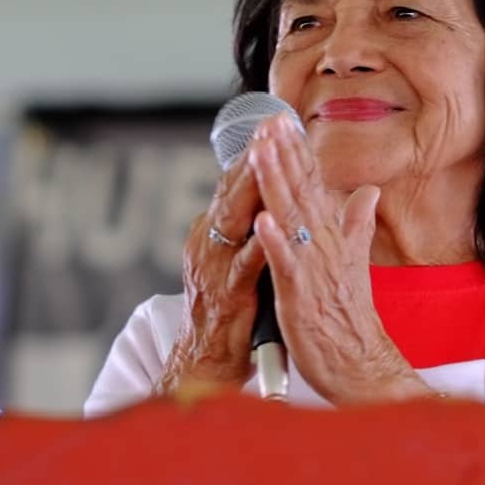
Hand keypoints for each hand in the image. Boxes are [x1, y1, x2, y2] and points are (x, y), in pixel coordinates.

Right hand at [159, 146, 269, 394]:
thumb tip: (268, 195)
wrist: (207, 363)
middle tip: (270, 124)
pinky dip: (255, 245)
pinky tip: (269, 226)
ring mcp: (213, 269)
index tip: (276, 122)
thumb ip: (254, 228)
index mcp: (215, 234)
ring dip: (250, 188)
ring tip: (266, 158)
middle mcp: (208, 244)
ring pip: (232, 220)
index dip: (257, 153)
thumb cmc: (232, 312)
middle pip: (232, 192)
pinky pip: (242, 266)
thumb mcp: (240, 262)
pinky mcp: (226, 296)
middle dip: (252, 157)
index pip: (237, 185)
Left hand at [246, 114, 434, 404]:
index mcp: (330, 237)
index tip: (282, 119)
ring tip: (260, 152)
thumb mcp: (354, 263)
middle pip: (300, 193)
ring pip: (291, 219)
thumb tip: (368, 192)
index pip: (312, 185)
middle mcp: (322, 246)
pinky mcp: (301, 296)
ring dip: (276, 184)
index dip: (297, 151)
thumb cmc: (350, 317)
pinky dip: (275, 242)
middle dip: (283, 155)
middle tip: (269, 120)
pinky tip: (262, 219)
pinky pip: (286, 265)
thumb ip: (358, 225)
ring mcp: (311, 270)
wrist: (360, 364)